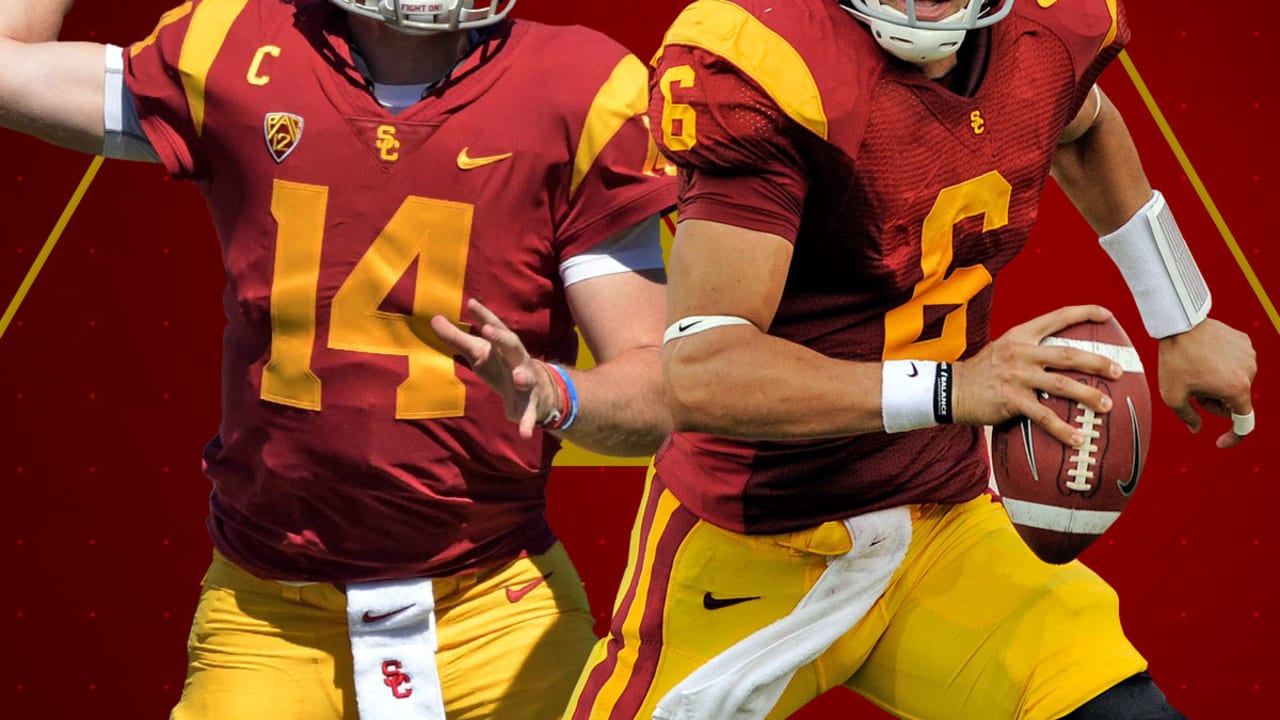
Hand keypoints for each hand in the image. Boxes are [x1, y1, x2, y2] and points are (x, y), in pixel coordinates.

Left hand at [429, 299, 559, 438]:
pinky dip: (528, 422)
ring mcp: (527, 381)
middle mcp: (518, 359)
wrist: (537, 390)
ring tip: (517, 378)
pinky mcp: (530, 403)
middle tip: (489, 330)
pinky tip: (525, 434)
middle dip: (502, 338)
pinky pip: (530, 413)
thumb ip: (458, 338)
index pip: (495, 326)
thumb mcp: (479, 352)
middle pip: (513, 345)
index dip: (484, 315)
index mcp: (504, 346)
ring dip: (523, 376)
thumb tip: (434, 319)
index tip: (471, 303)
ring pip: (527, 377)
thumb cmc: (501, 365)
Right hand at [953, 305, 1122, 446]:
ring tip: (1107, 406)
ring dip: (1088, 395)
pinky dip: (1063, 429)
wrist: (951, 389)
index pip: (1057, 317)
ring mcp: (1017, 376)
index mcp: (1020, 335)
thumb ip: (1028, 349)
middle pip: (1068, 354)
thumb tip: (1060, 358)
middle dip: (1098, 362)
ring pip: (1062, 384)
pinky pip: (1044, 416)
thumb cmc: (982, 372)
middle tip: (1119, 371)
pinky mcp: (1012, 400)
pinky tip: (1078, 439)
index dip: (1084, 313)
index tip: (1108, 316)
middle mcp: (1021, 352)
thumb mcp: (1003, 349)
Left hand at [1157, 318, 1256, 447]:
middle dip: (1215, 402)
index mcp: (1237, 389)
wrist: (1179, 324)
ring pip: (1236, 382)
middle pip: (1235, 402)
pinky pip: (1235, 364)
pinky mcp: (1245, 342)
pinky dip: (1222, 366)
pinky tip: (1204, 357)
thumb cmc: (1175, 360)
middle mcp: (1250, 373)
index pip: (1244, 423)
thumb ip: (1187, 417)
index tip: (1221, 441)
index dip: (1233, 437)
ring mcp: (1249, 356)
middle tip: (1194, 390)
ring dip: (1219, 384)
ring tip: (1197, 370)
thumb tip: (1196, 428)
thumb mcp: (1173, 395)